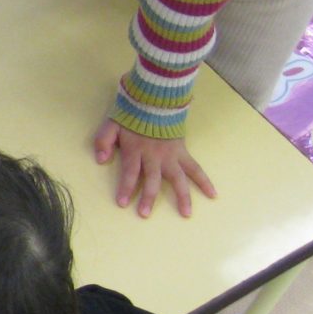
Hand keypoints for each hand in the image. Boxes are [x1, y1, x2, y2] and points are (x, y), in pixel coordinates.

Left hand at [94, 120, 217, 217]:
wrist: (155, 100)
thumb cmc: (131, 115)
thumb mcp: (111, 125)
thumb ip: (103, 141)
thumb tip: (100, 159)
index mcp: (135, 150)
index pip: (130, 173)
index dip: (126, 188)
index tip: (122, 203)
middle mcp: (154, 156)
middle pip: (152, 179)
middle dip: (148, 197)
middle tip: (144, 214)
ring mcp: (171, 156)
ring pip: (178, 179)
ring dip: (183, 196)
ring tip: (186, 214)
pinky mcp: (183, 152)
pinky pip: (195, 168)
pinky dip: (204, 181)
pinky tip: (212, 194)